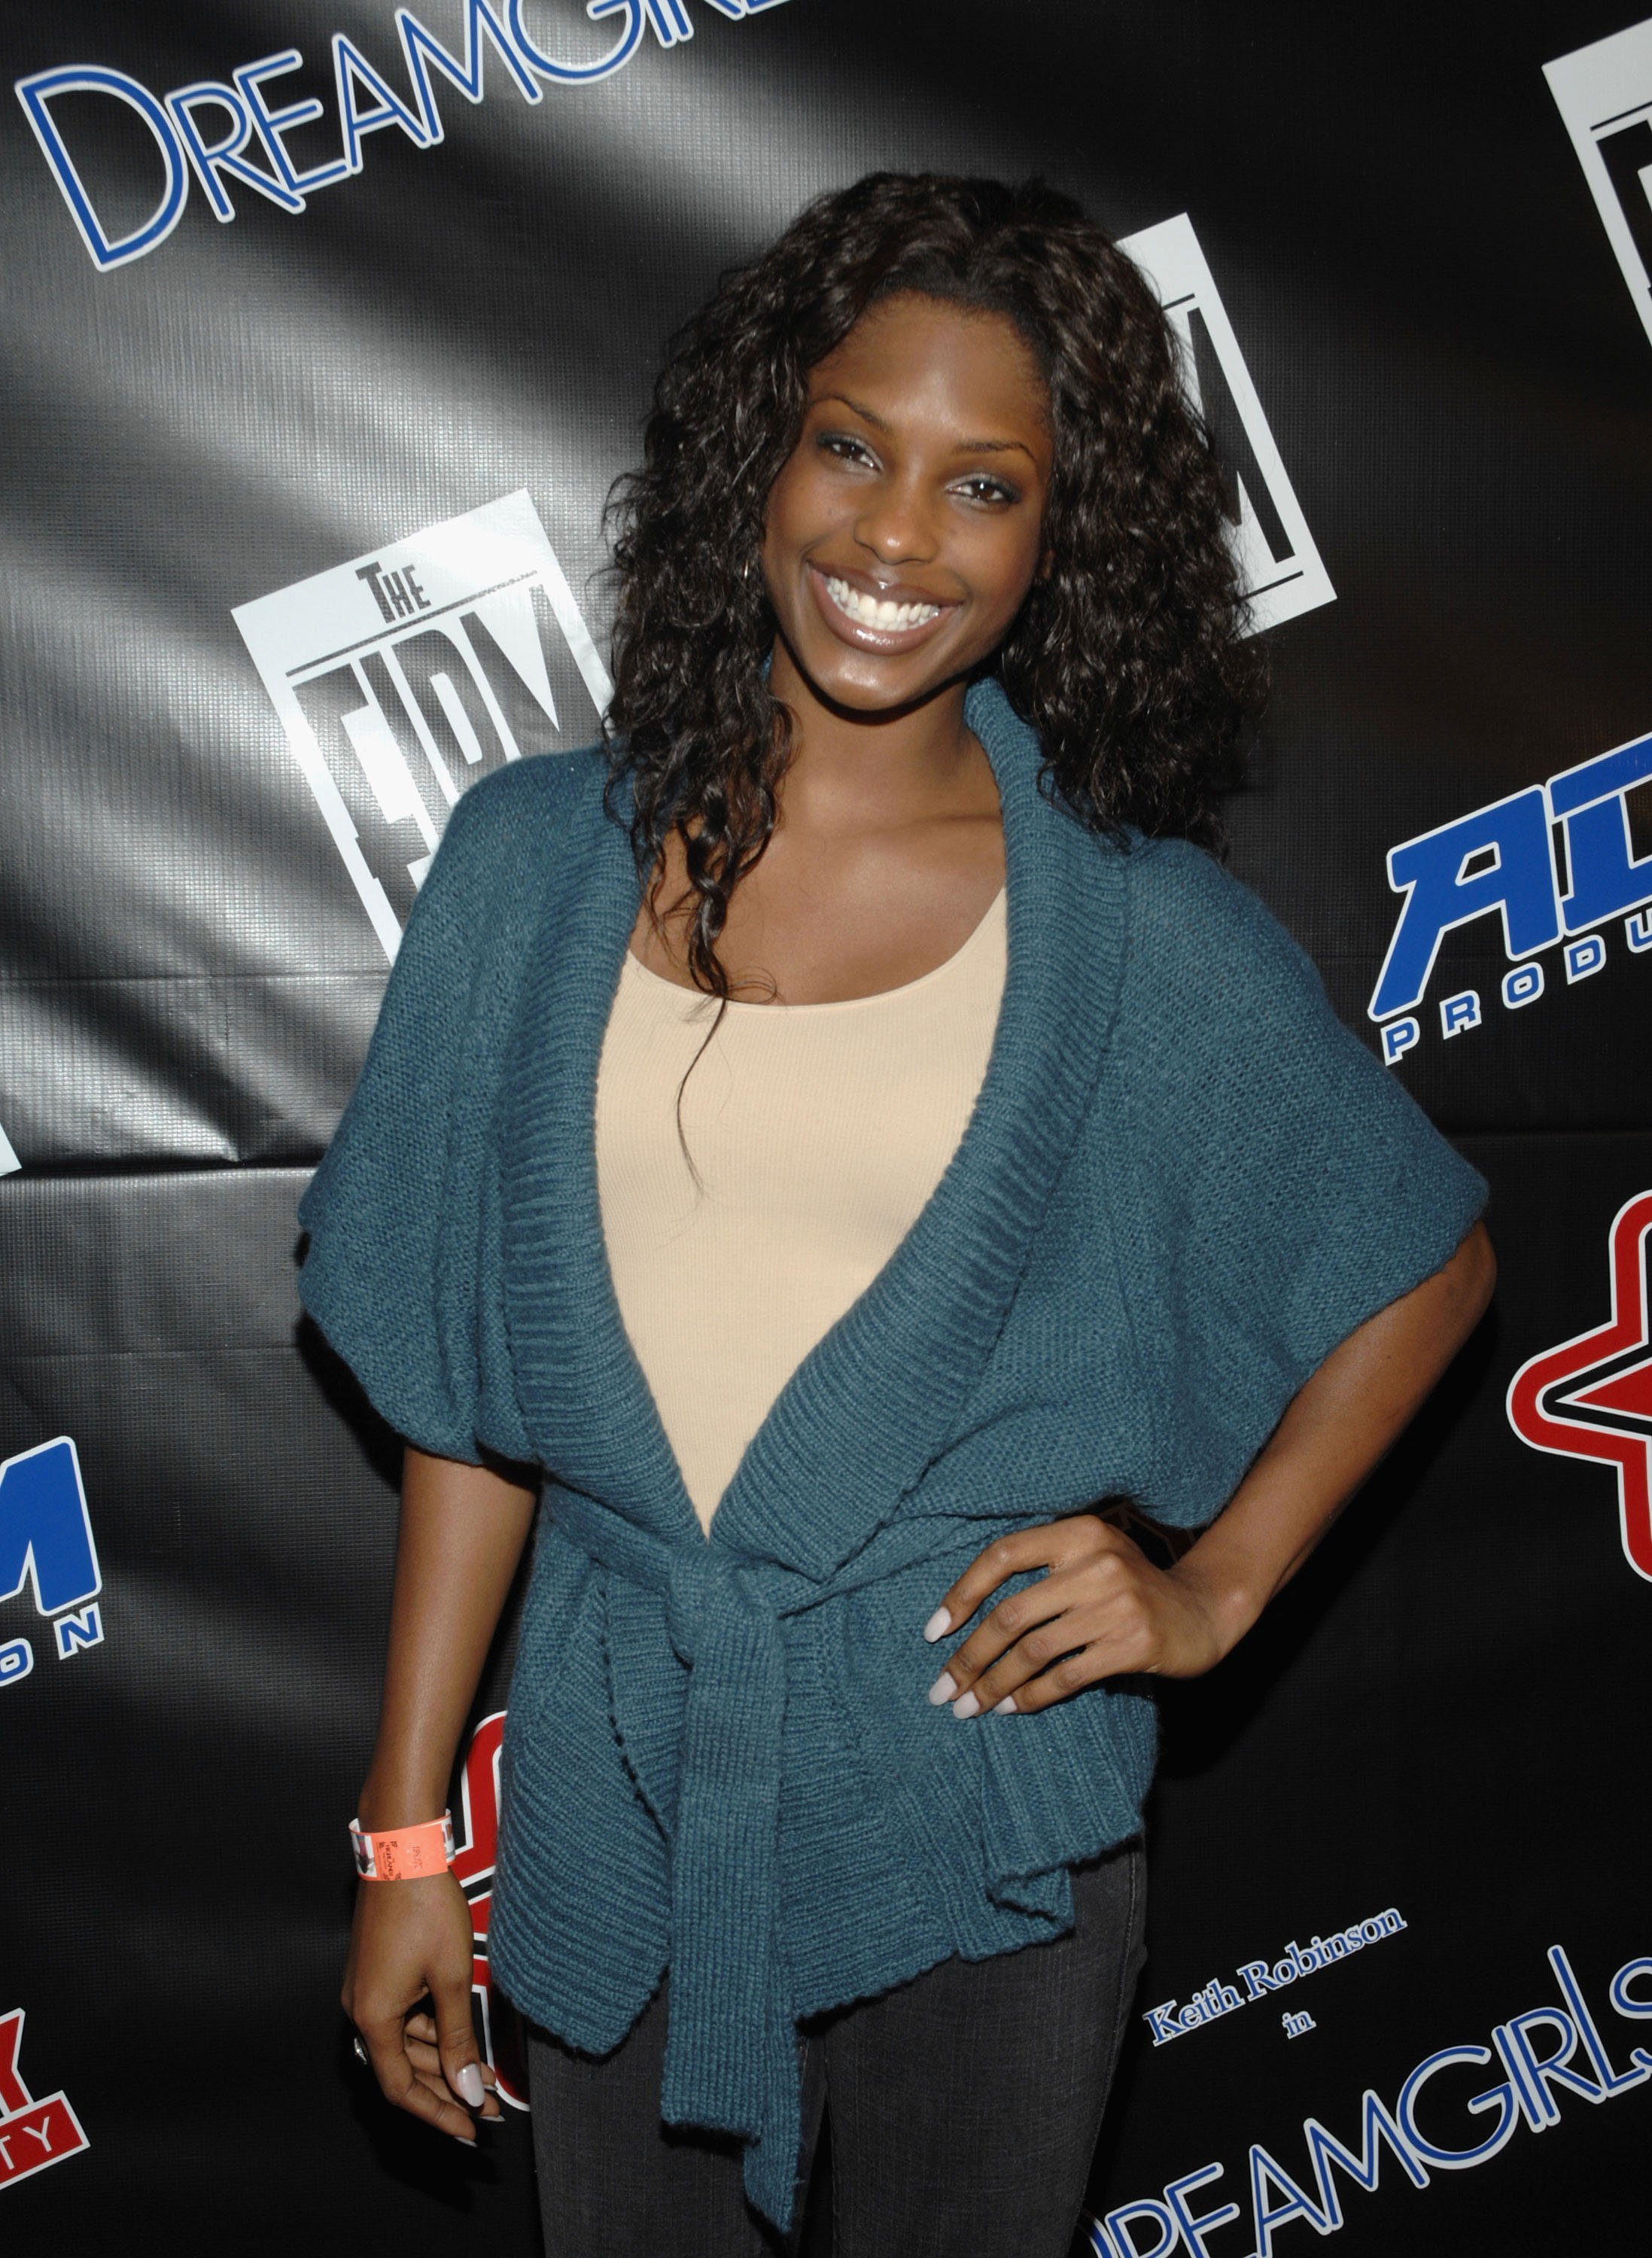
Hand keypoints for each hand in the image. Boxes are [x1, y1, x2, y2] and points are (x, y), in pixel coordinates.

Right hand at [342, 1871, 501, 2140]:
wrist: (403, 1851)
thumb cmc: (426, 1910)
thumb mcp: (452, 1978)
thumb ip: (458, 2038)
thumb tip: (468, 2090)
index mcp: (373, 2017)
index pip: (401, 2088)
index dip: (436, 2113)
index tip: (469, 2130)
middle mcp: (361, 2009)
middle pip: (404, 2068)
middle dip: (447, 2090)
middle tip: (488, 2106)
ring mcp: (367, 1989)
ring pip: (406, 2042)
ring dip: (443, 2061)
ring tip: (486, 2078)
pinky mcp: (378, 1972)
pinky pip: (404, 2016)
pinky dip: (433, 2031)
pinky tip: (463, 2038)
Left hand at [922, 1511, 1232, 1716]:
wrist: (1202, 1611)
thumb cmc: (1128, 1587)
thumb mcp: (1089, 1558)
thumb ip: (1040, 1572)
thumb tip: (961, 1617)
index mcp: (1078, 1532)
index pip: (1003, 1556)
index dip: (961, 1594)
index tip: (933, 1632)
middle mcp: (1096, 1563)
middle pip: (1011, 1614)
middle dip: (969, 1657)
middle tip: (942, 1690)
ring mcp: (1116, 1604)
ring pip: (1033, 1651)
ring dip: (993, 1685)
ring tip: (969, 1708)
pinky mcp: (1132, 1645)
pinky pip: (1065, 1676)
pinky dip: (1031, 1696)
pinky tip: (1011, 1709)